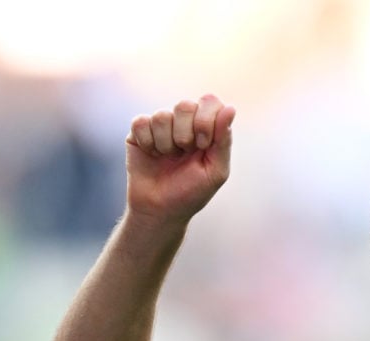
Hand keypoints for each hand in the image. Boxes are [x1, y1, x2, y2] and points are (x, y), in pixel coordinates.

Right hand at [125, 94, 235, 224]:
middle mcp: (185, 122)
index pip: (210, 101)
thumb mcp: (216, 171)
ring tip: (168, 158)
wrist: (160, 209)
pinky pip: (142, 123)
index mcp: (208, 127)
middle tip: (185, 153)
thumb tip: (230, 108)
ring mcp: (162, 125)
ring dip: (166, 144)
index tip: (203, 145)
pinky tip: (152, 155)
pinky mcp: (139, 131)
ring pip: (162, 116)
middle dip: (186, 135)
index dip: (206, 121)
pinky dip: (148, 143)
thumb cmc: (192, 192)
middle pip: (185, 105)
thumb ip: (224, 140)